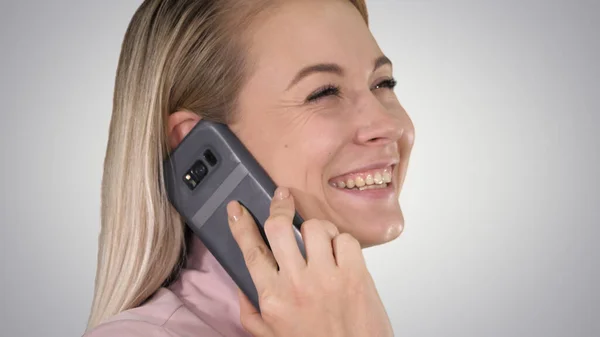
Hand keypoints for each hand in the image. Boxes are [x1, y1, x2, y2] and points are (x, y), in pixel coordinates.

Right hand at [226, 187, 393, 336]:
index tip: (236, 208)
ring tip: (320, 240)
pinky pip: (345, 238)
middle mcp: (296, 284)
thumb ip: (251, 312)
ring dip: (316, 227)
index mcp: (272, 298)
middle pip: (279, 227)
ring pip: (314, 226)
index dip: (240, 224)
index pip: (251, 250)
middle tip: (282, 199)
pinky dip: (343, 242)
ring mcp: (327, 277)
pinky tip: (341, 257)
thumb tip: (243, 286)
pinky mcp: (355, 274)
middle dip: (279, 206)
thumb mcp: (271, 335)